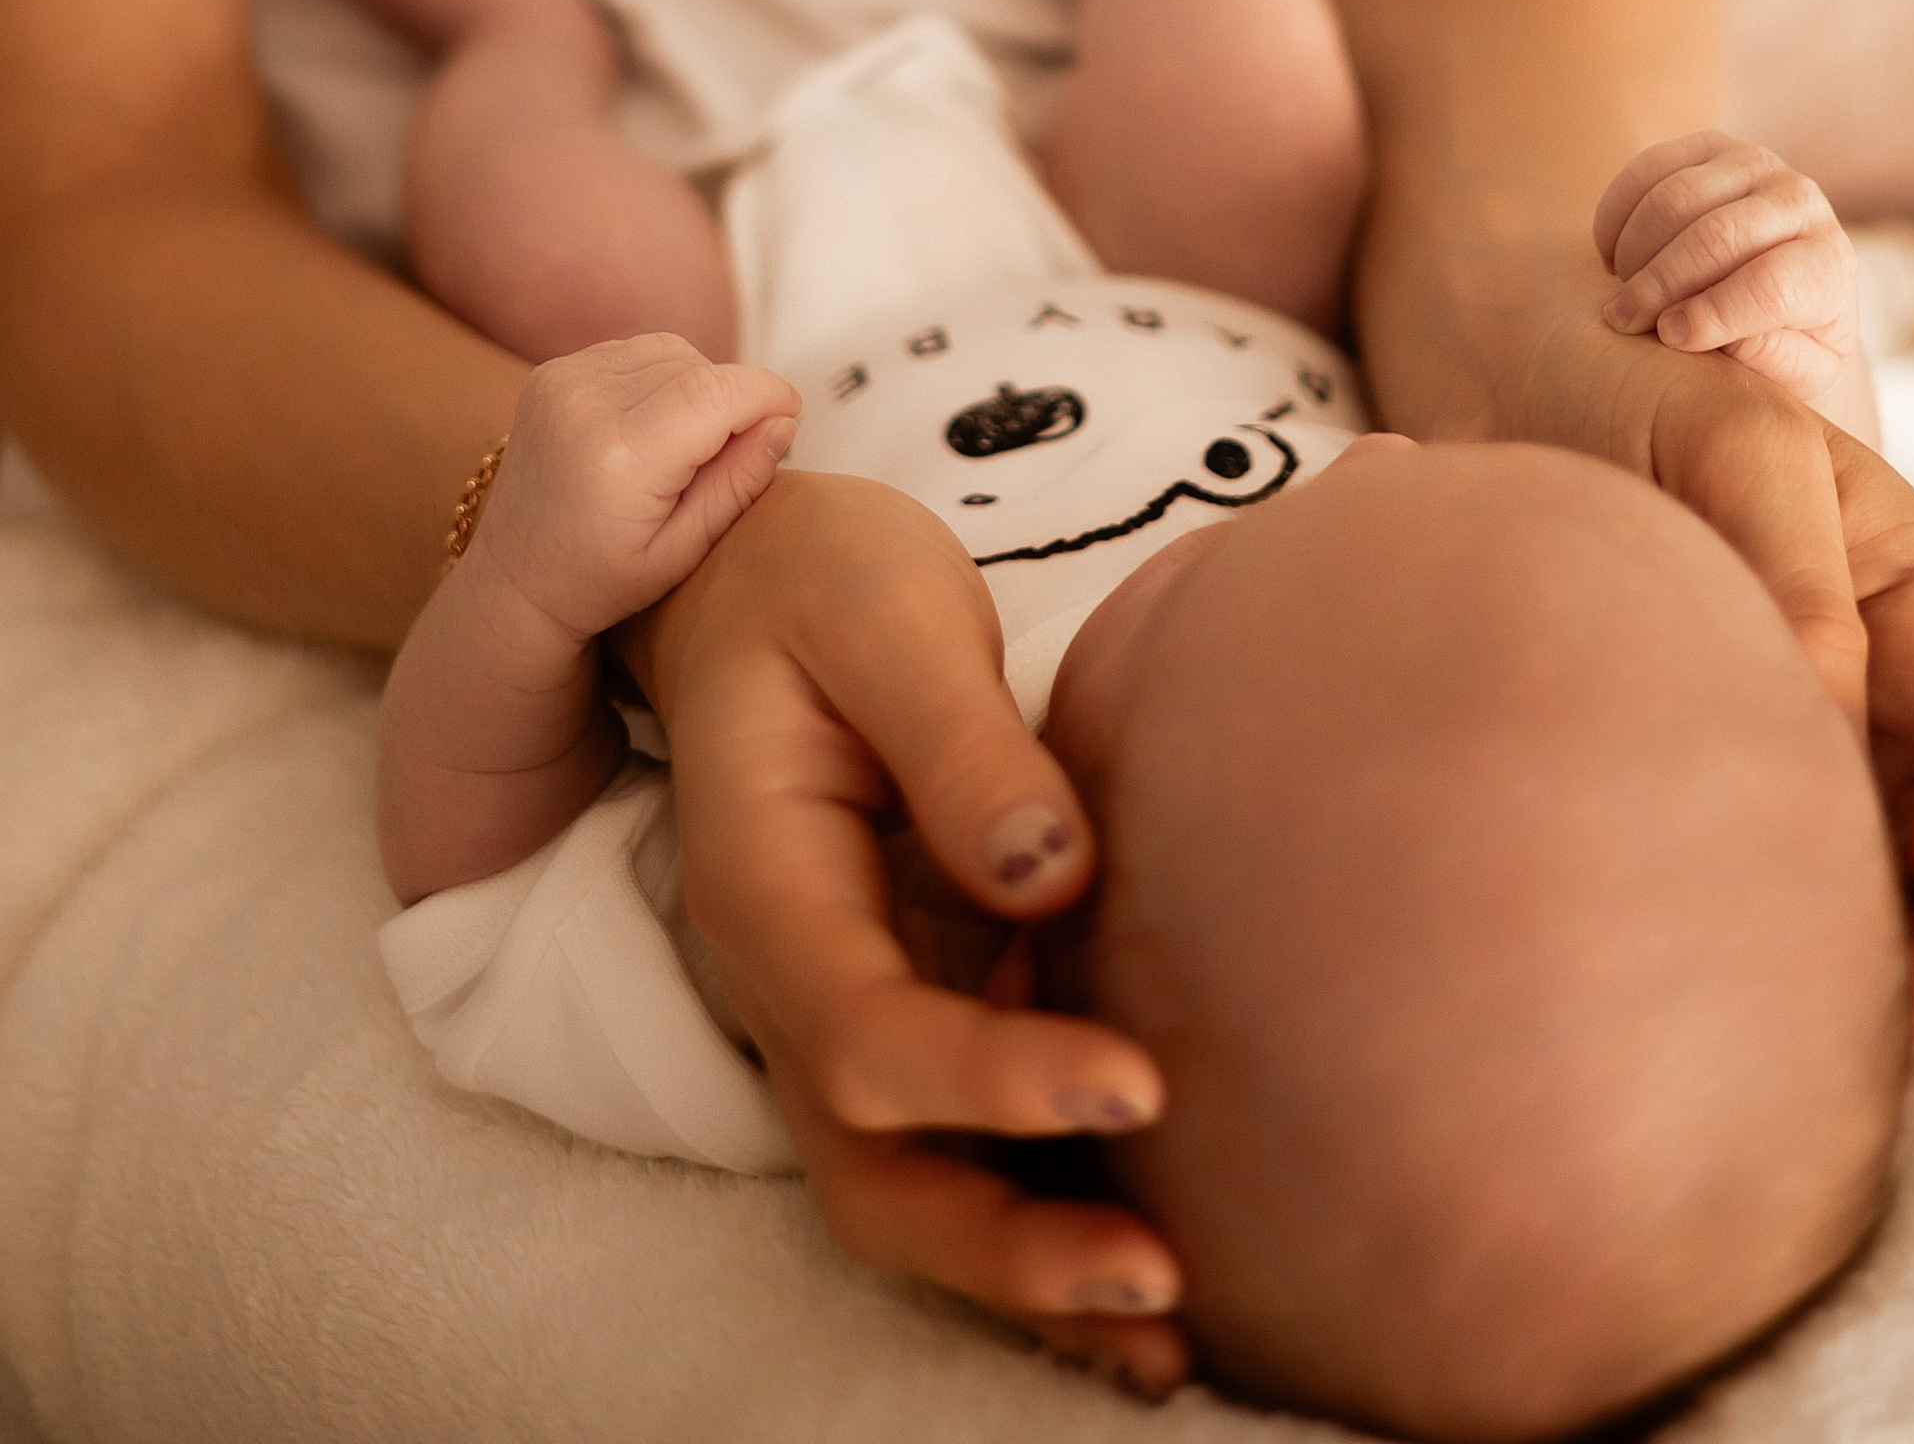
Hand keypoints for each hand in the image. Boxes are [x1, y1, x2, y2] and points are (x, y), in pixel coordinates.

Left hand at [480, 335, 800, 651]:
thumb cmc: (600, 581)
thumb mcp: (681, 553)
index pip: (716, 391)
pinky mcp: (549, 373)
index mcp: (619, 458)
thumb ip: (736, 484)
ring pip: (667, 351)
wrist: (512, 581)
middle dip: (732, 398)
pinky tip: (650, 426)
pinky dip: (657, 378)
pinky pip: (631, 352)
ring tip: (686, 443)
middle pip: (696, 366)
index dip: (766, 393)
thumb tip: (785, 421)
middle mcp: (583, 405)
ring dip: (696, 383)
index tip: (792, 414)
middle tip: (731, 453)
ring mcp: (560, 381)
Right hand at [628, 467, 1190, 1400]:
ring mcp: (838, 1010)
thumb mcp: (883, 611)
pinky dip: (1036, 1223)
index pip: (867, 1032)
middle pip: (869, 1172)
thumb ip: (959, 739)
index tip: (1138, 1081)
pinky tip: (1144, 1283)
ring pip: (902, 1195)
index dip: (995, 1080)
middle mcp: (785, 982)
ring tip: (1169, 1333)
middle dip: (1007, 1248)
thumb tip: (1052, 871)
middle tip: (1163, 1278)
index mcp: (764, 884)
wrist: (744, 580)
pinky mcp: (905, 1011)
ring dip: (1024, 1274)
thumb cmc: (818, 580)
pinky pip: (950, 1153)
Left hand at [1506, 312, 1913, 1043]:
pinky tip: (1690, 1001)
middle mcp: (1888, 729)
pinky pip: (1753, 916)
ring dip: (1862, 991)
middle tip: (1894, 1001)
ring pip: (1874, 931)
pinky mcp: (1697, 818)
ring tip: (1790, 1029)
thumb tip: (1825, 728)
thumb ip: (1797, 574)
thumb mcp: (1737, 442)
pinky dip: (1748, 969)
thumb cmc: (1647, 396)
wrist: (1508, 395)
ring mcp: (1800, 782)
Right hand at [1594, 131, 1873, 437]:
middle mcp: (1802, 201)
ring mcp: (1755, 165)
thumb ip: (1770, 359)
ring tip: (1622, 293)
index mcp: (1829, 264)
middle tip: (1623, 321)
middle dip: (1660, 283)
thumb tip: (1722, 334)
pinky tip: (1611, 257)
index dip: (1715, 314)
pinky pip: (1648, 169)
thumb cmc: (1789, 346)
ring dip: (1635, 251)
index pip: (1771, 284)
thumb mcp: (1797, 374)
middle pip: (1717, 237)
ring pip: (1676, 199)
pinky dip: (1617, 215)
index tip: (1670, 340)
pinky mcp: (1710, 147)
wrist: (1785, 293)